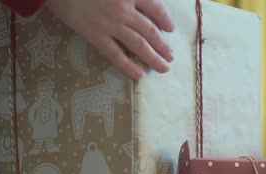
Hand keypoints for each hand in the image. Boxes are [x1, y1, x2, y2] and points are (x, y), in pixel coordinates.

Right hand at [47, 0, 174, 79]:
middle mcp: (123, 9)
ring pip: (138, 45)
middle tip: (171, 56)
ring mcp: (110, 24)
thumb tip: (144, 5)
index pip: (155, 7)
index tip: (170, 28)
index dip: (165, 19)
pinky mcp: (95, 35)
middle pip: (149, 30)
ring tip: (164, 67)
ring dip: (153, 58)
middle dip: (162, 45)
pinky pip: (116, 55)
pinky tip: (139, 75)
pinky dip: (128, 66)